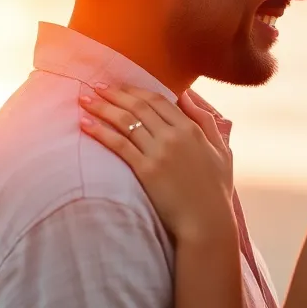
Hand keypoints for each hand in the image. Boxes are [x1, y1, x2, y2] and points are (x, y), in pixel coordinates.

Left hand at [79, 85, 235, 242]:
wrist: (207, 221)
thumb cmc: (216, 190)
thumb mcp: (222, 150)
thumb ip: (206, 121)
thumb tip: (187, 96)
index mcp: (191, 129)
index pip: (158, 100)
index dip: (135, 91)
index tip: (118, 86)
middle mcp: (174, 136)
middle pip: (138, 106)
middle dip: (114, 94)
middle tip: (95, 86)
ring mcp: (159, 152)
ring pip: (126, 121)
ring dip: (102, 108)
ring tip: (85, 99)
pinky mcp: (146, 170)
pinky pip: (119, 145)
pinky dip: (101, 132)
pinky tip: (86, 124)